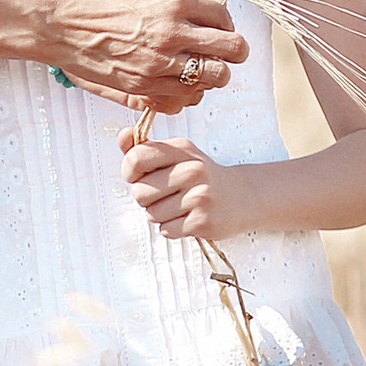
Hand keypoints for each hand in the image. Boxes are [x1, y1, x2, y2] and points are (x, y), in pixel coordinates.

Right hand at [11, 0, 245, 112]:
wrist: (56, 23)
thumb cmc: (93, 2)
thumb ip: (175, 7)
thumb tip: (202, 18)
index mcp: (175, 2)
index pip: (225, 17)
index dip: (225, 26)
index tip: (216, 30)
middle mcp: (173, 33)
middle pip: (232, 50)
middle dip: (232, 53)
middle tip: (222, 54)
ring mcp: (158, 63)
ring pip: (215, 78)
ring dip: (211, 76)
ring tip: (197, 71)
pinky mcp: (141, 86)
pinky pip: (184, 98)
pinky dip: (186, 94)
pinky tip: (174, 84)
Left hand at [119, 133, 249, 242]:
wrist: (242, 197)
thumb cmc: (200, 176)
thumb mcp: (176, 155)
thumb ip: (144, 148)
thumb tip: (123, 135)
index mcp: (181, 150)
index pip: (136, 158)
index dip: (129, 172)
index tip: (139, 176)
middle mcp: (192, 170)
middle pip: (139, 192)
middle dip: (147, 198)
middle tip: (167, 194)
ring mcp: (200, 196)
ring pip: (151, 214)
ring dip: (161, 215)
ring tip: (180, 206)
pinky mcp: (203, 221)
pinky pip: (166, 230)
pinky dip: (173, 228)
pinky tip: (188, 218)